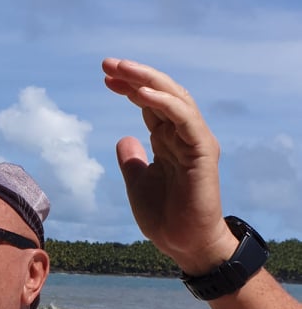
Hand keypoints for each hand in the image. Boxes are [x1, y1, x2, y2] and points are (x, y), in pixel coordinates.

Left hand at [102, 58, 238, 274]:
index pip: (150, 103)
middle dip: (134, 76)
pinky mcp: (202, 151)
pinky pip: (184, 119)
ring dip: (147, 81)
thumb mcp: (138, 183)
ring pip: (174, 98)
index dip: (129, 87)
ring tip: (121, 70)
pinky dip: (164, 103)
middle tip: (107, 63)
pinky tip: (140, 93)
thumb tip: (123, 137)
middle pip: (161, 94)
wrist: (184, 244)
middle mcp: (183, 135)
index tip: (105, 77)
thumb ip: (131, 159)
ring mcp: (195, 141)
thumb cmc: (165, 217)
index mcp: (169, 140)